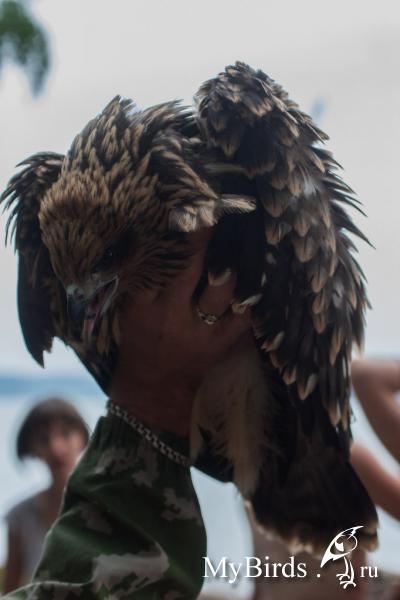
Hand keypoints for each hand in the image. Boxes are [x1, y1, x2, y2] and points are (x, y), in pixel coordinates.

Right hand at [111, 229, 250, 434]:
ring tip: (244, 235)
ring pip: (222, 289)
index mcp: (142, 304)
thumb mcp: (131, 309)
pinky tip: (261, 272)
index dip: (172, 235)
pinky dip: (252, 294)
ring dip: (234, 261)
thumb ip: (143, 278)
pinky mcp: (221, 344)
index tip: (184, 209)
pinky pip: (243, 314)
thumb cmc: (140, 340)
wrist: (155, 386)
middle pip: (189, 269)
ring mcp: (199, 331)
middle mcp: (170, 315)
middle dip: (203, 237)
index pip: (157, 263)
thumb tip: (161, 236)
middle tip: (217, 209)